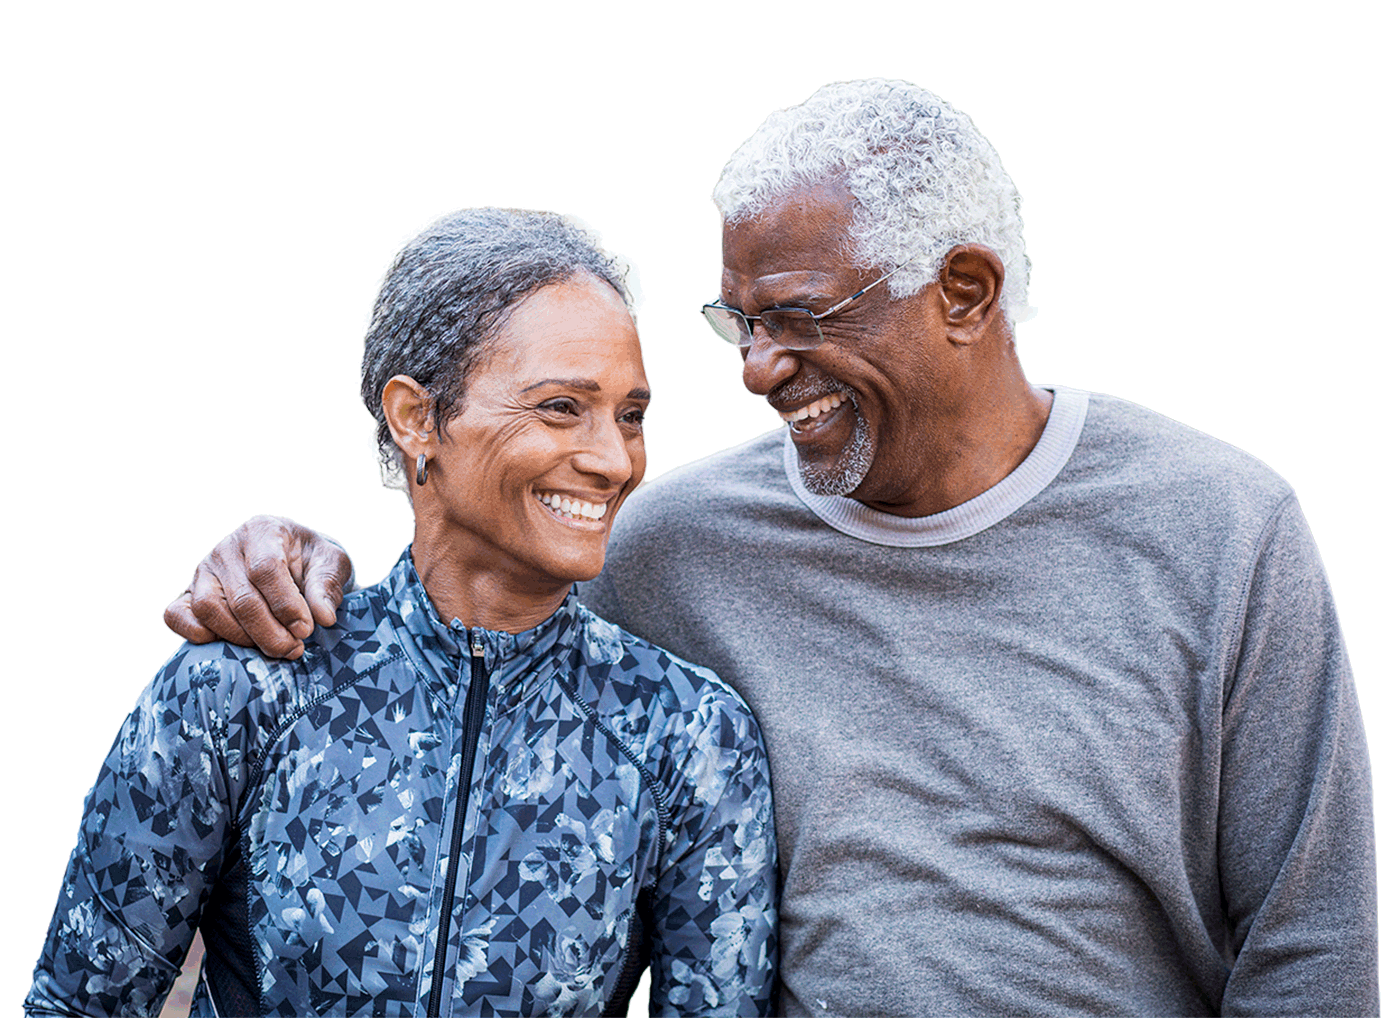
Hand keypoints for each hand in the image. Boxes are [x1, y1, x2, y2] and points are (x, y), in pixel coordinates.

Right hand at [164, 516, 354, 658]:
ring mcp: (203, 570)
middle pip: (241, 598)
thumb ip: (328, 586)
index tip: (306, 630)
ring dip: (242, 638)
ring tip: (274, 647)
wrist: (295, 565)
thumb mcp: (333, 564)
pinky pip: (176, 616)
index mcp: (262, 530)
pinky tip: (233, 644)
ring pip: (209, 609)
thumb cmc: (313, 563)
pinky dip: (197, 635)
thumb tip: (323, 617)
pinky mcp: (188, 593)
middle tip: (294, 649)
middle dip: (270, 632)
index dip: (286, 605)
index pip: (266, 569)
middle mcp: (227, 548)